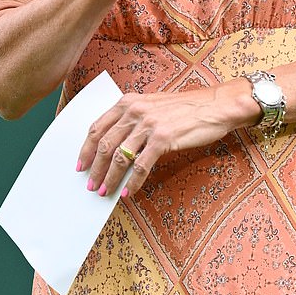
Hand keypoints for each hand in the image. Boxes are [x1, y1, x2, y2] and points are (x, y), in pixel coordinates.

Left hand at [77, 80, 258, 198]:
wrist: (215, 106)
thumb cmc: (186, 108)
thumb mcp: (153, 106)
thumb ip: (133, 120)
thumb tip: (116, 146)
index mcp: (129, 102)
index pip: (98, 126)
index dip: (86, 148)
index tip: (80, 164)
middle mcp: (135, 111)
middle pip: (105, 144)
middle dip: (95, 168)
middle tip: (91, 185)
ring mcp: (148, 124)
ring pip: (120, 157)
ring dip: (110, 178)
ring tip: (105, 192)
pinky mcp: (162, 138)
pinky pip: (141, 165)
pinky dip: (133, 182)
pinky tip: (129, 192)